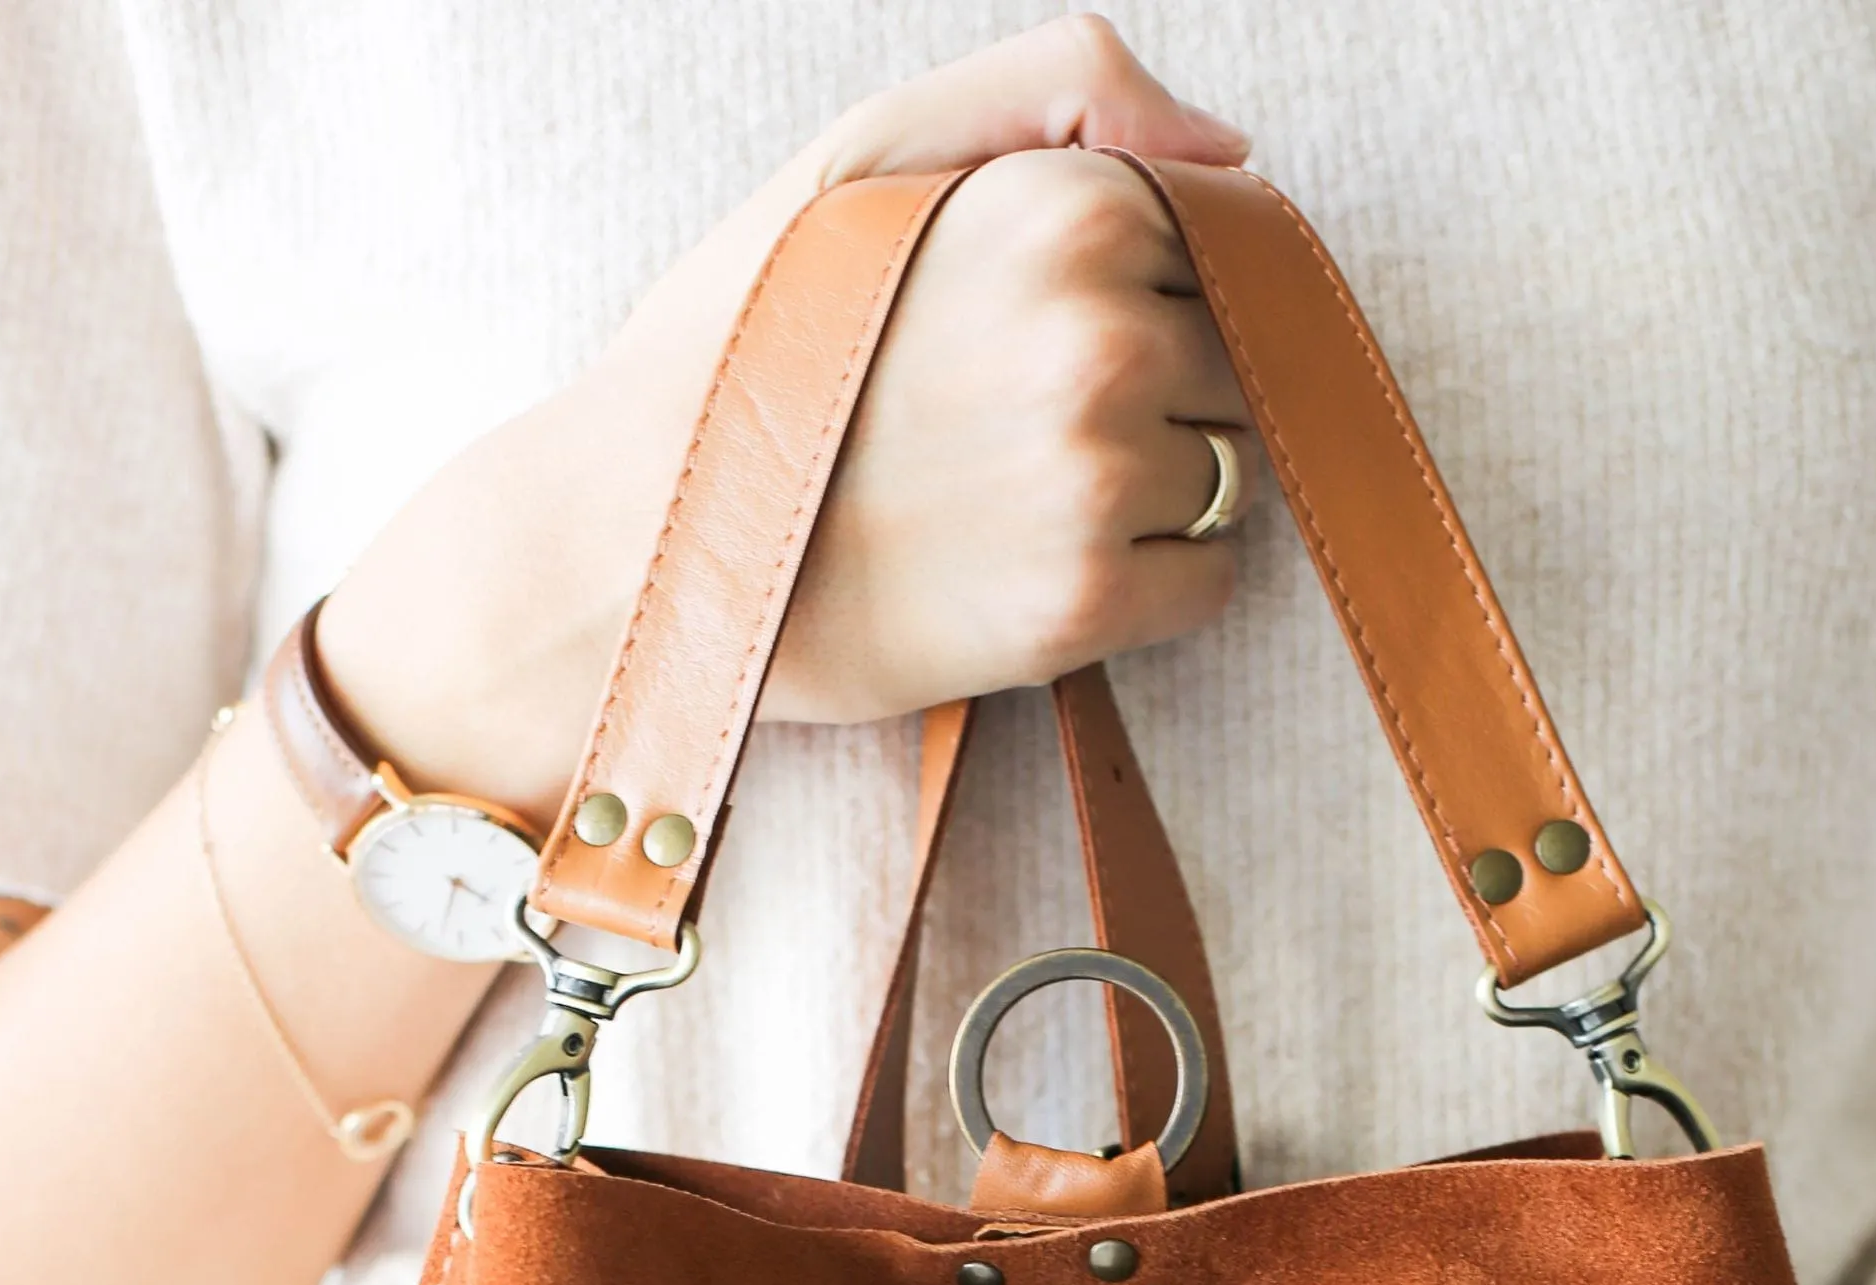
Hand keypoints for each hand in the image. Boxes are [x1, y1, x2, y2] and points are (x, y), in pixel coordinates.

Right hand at [321, 19, 1258, 819]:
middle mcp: (1100, 334)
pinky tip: (1041, 567)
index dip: (1147, 288)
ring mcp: (1097, 477)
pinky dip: (1153, 585)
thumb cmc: (751, 341)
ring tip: (1019, 496)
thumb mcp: (872, 147)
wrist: (638, 543)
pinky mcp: (1083, 606)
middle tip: (1019, 424)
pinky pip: (1212, 583)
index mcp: (1064, 203)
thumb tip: (1230, 149)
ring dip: (1159, 490)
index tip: (1043, 332)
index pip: (1221, 241)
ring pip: (1234, 472)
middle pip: (1237, 358)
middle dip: (1164, 387)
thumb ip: (1060, 87)